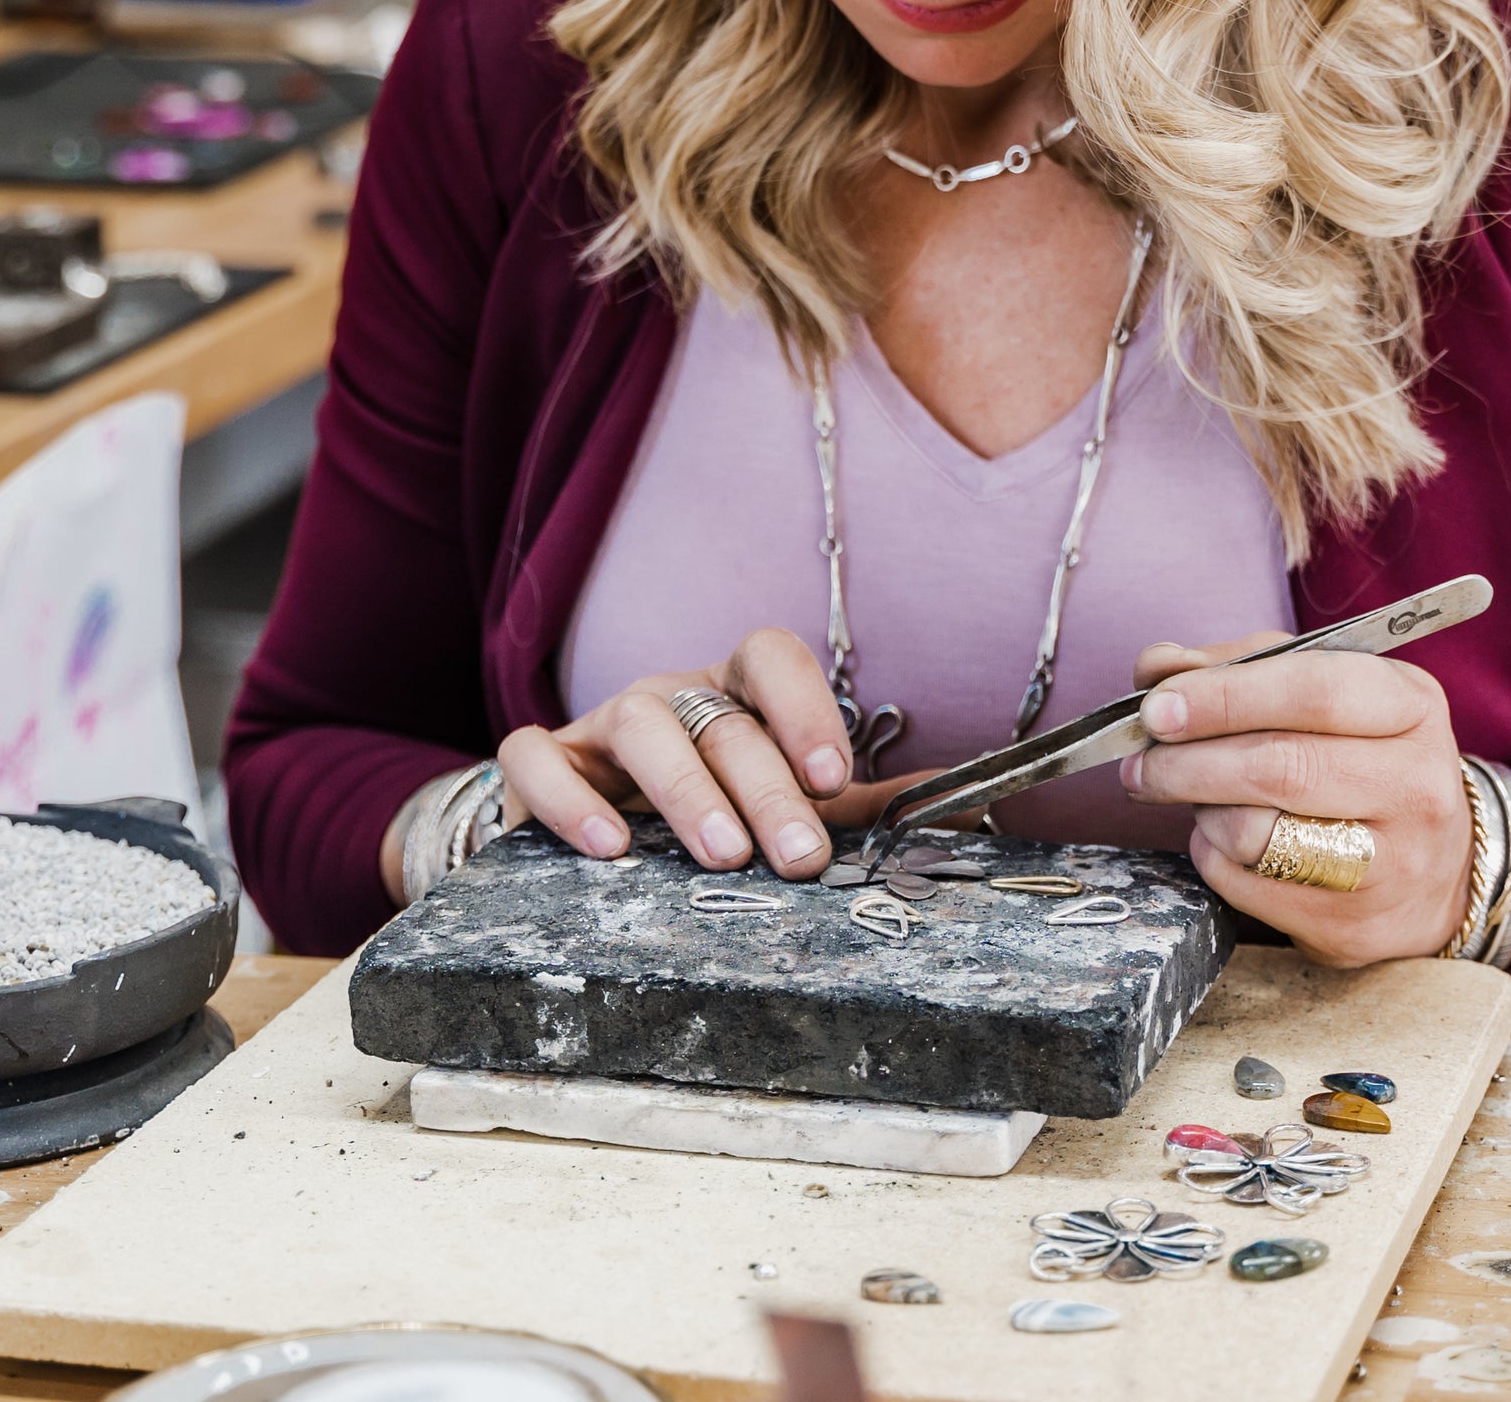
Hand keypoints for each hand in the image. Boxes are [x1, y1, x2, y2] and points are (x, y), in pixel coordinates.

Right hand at [499, 629, 911, 879]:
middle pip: (720, 716)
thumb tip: (971, 802)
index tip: (834, 777)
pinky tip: (610, 846)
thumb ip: (869, 807)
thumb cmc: (716, 808)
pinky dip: (570, 798)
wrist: (602, 828)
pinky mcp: (546, 764)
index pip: (772, 656)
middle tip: (799, 854)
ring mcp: (604, 725)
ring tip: (721, 852)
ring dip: (687, 790)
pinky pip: (539, 759)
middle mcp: (673, 695)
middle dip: (765, 786)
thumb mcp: (790, 803)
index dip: (806, 707)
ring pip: (641, 726)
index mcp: (737, 692)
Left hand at [1118, 630, 1472, 967]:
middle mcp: (1415, 786)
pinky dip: (1212, 855)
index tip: (1157, 705)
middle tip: (1141, 760)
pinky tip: (1222, 839)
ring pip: (1255, 833)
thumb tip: (1158, 669)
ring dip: (1200, 811)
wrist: (1437, 871)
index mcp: (1411, 708)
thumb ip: (1241, 668)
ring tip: (1194, 798)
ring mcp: (1390, 865)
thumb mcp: (1326, 694)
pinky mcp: (1351, 927)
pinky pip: (1244, 884)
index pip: (1313, 691)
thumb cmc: (1361, 761)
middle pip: (1279, 768)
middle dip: (1188, 761)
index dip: (1223, 696)